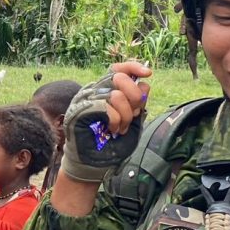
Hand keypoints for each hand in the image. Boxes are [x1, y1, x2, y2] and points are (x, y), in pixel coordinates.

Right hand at [60, 61, 151, 182]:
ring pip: (117, 95)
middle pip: (120, 78)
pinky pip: (107, 108)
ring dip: (126, 116)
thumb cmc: (113, 142)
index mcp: (106, 90)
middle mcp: (94, 90)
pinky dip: (116, 121)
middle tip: (133, 115)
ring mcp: (86, 99)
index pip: (118, 69)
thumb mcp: (133, 119)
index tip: (148, 73)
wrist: (96, 162)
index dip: (133, 67)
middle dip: (134, 98)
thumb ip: (138, 101)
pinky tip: (112, 130)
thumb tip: (144, 82)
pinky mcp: (81, 110)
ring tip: (120, 128)